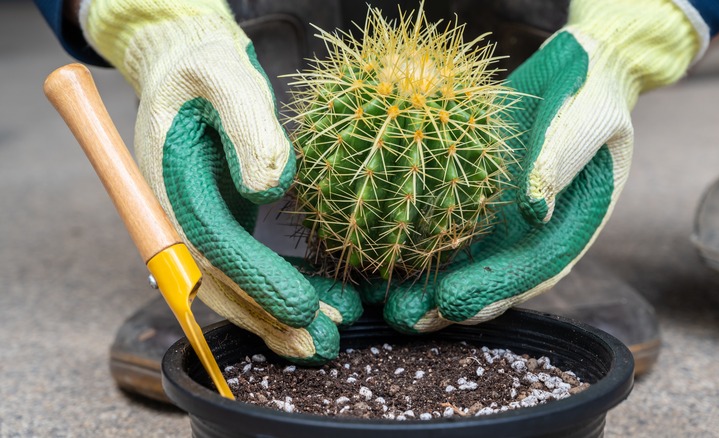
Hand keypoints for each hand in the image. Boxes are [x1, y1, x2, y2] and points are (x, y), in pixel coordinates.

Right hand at [81, 0, 360, 362]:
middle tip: (316, 345)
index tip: (300, 306)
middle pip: (217, 281)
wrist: (187, 67)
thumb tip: (269, 184)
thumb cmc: (205, 68)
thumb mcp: (224, 77)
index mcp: (168, 183)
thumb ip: (247, 125)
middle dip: (266, 317)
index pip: (212, 246)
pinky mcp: (221, 223)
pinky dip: (277, 289)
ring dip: (274, 315)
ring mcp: (197, 224)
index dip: (255, 280)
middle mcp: (176, 215)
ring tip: (324, 337)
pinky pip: (245, 267)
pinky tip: (318, 303)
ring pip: (231, 284)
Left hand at [365, 0, 705, 332]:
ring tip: (382, 299)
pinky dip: (416, 237)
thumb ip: (561, 158)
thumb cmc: (590, 94)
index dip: (493, 292)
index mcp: (571, 225)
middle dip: (447, 304)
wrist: (578, 70)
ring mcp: (504, 217)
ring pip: (463, 259)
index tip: (453, 305)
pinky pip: (447, 221)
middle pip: (491, 279)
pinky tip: (377, 246)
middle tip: (406, 317)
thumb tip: (533, 209)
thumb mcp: (586, 117)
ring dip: (423, 282)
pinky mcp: (480, 197)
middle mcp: (534, 232)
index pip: (532, 271)